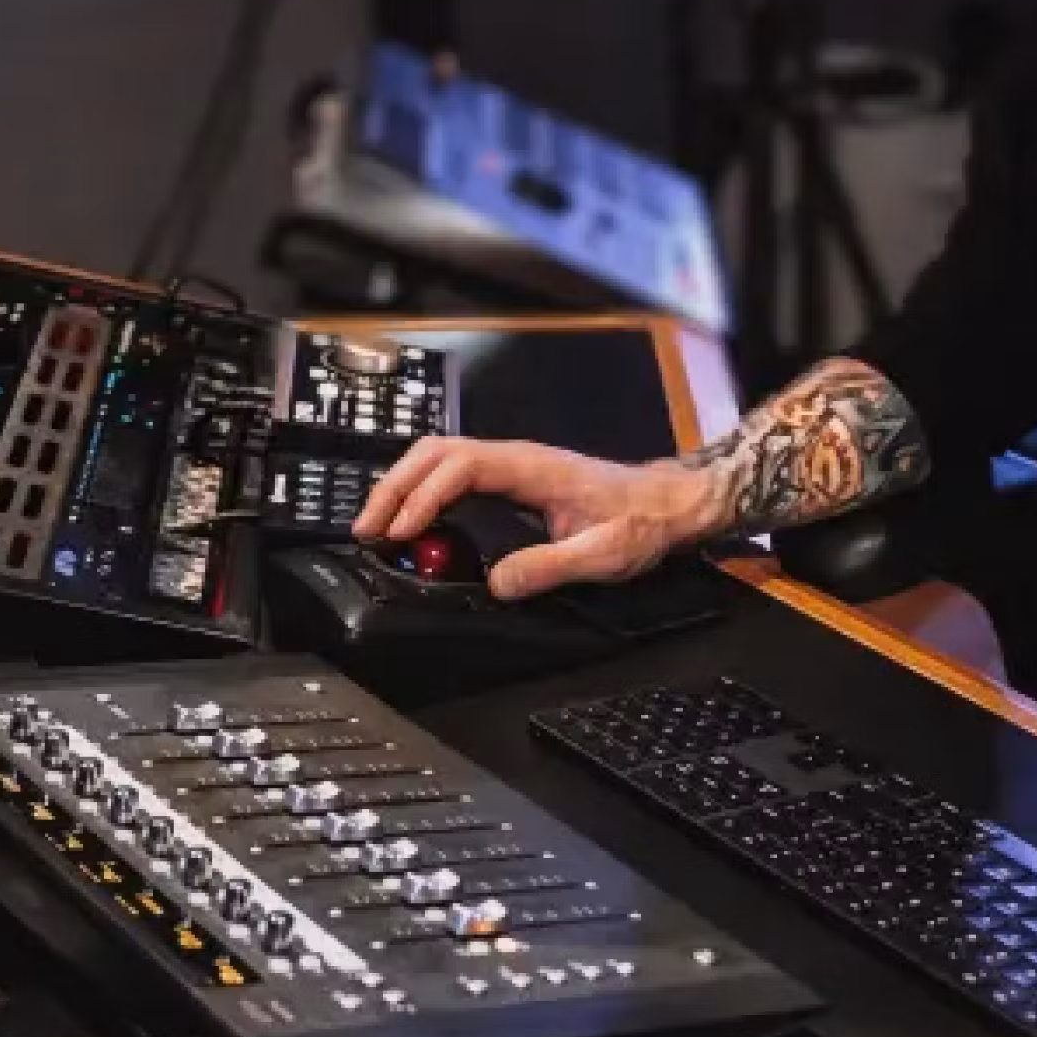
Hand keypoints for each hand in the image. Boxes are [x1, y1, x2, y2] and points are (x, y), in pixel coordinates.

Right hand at [350, 437, 723, 600]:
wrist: (668, 504)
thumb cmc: (641, 522)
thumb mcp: (602, 553)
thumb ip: (549, 567)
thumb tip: (496, 583)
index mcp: (532, 467)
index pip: (461, 465)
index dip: (425, 495)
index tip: (403, 531)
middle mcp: (517, 459)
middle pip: (437, 453)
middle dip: (396, 486)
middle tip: (368, 530)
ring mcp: (513, 466)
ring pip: (441, 458)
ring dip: (405, 486)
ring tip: (379, 526)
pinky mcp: (513, 480)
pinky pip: (456, 475)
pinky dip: (425, 493)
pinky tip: (414, 521)